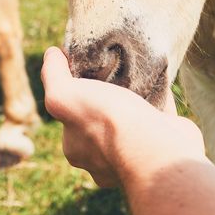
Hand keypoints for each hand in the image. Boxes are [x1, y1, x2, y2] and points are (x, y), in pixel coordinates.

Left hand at [41, 46, 206, 187]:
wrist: (159, 149)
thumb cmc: (108, 123)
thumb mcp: (64, 95)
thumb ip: (53, 77)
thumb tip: (51, 55)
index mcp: (76, 149)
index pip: (70, 115)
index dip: (75, 90)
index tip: (86, 68)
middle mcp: (103, 159)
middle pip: (100, 118)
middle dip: (106, 96)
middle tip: (113, 69)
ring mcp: (136, 157)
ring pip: (130, 122)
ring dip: (133, 99)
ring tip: (137, 72)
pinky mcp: (163, 148)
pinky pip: (157, 119)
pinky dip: (158, 101)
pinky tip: (159, 81)